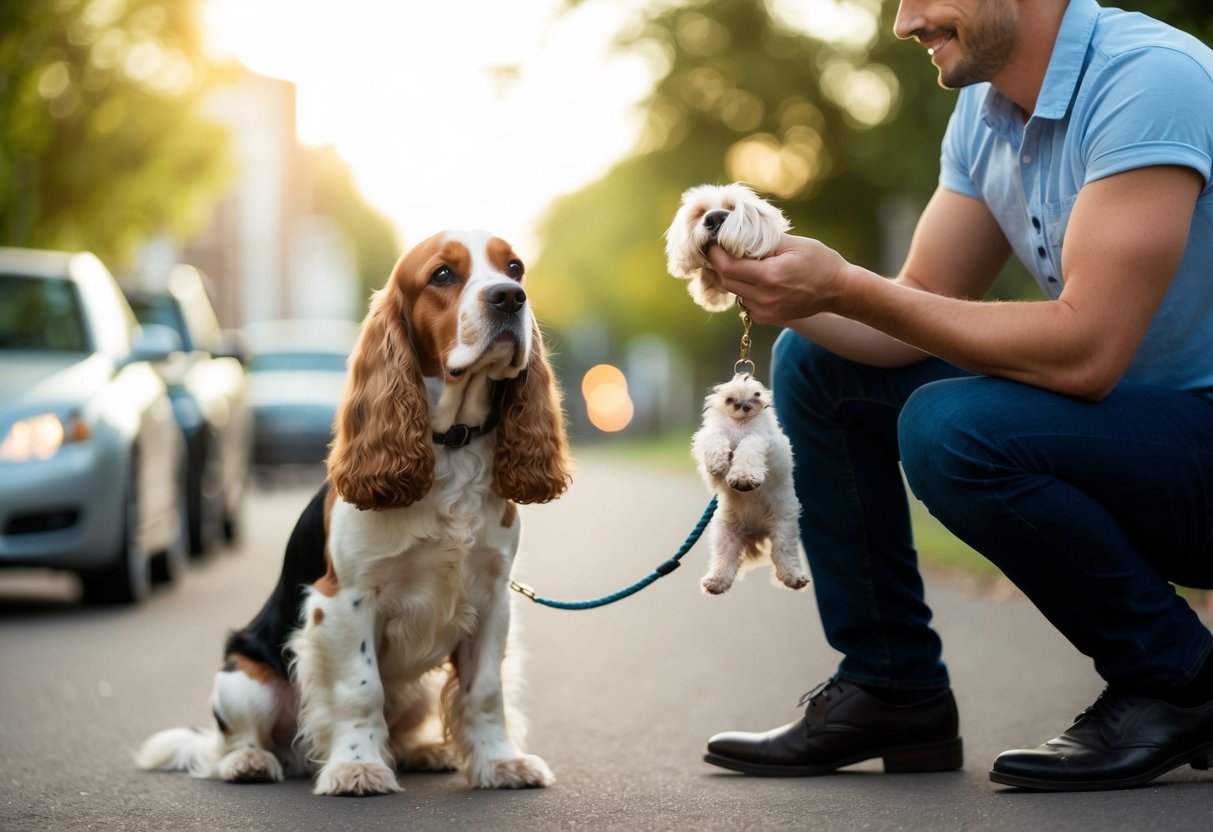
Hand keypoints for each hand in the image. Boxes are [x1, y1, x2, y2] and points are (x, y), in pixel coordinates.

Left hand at [705, 235, 848, 323]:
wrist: (838, 290)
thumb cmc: (819, 262)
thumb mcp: (793, 243)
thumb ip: (761, 240)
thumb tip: (735, 234)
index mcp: (770, 277)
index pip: (728, 267)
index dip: (715, 254)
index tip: (712, 242)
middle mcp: (765, 298)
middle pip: (727, 281)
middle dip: (720, 264)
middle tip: (721, 248)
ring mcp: (766, 312)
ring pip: (734, 292)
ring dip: (733, 277)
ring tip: (742, 262)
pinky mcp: (768, 318)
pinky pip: (745, 303)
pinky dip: (744, 289)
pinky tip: (756, 279)